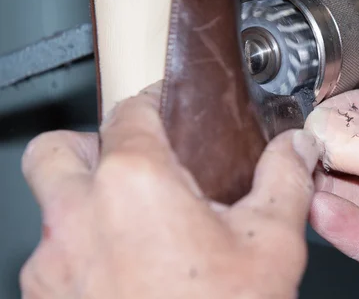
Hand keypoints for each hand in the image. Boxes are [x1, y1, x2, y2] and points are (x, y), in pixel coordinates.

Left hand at [20, 82, 318, 298]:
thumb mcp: (272, 242)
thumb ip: (285, 178)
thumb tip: (296, 148)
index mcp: (133, 184)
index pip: (129, 112)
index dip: (153, 101)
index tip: (169, 106)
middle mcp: (77, 218)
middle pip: (58, 149)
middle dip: (91, 143)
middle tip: (134, 160)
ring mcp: (53, 267)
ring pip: (50, 206)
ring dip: (83, 198)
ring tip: (136, 218)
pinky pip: (54, 256)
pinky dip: (82, 248)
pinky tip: (129, 269)